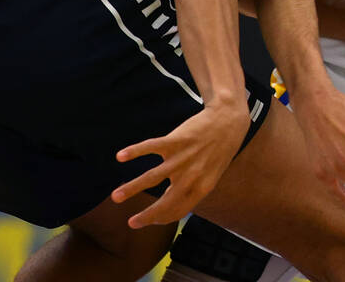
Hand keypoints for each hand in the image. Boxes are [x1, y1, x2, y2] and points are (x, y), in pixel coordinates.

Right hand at [111, 101, 248, 228]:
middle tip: (130, 223)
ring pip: (153, 177)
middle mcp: (192, 176)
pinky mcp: (176, 140)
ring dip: (132, 187)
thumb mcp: (214, 175)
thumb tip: (179, 206)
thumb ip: (196, 189)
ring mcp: (183, 158)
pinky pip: (151, 147)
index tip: (148, 221)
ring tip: (116, 196)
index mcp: (203, 187)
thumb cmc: (220, 151)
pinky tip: (120, 156)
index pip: (179, 210)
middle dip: (147, 215)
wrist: (228, 121)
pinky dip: (135, 151)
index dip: (162, 218)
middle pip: (166, 201)